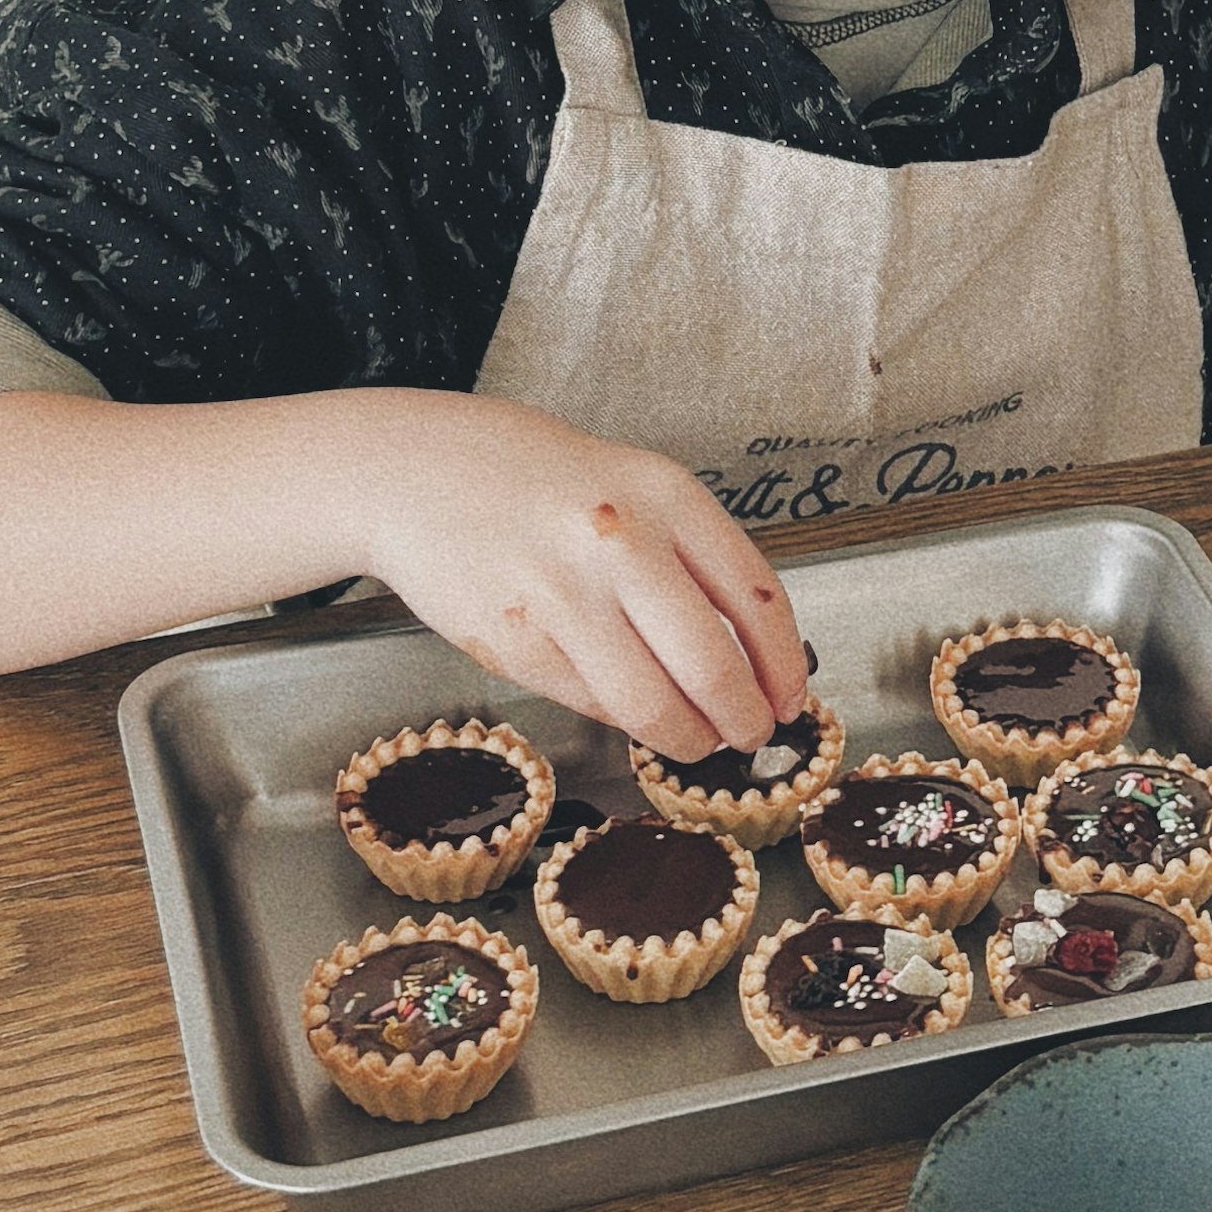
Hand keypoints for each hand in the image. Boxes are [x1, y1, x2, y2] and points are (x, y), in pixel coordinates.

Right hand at [329, 390, 809, 762]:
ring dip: (687, 738)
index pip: (757, 596)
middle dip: (743, 718)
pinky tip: (629, 709)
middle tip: (750, 734)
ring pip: (651, 703)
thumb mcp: (632, 487)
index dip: (783, 664)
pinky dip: (619, 718)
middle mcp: (620, 540)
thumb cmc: (540, 482)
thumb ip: (690, 557)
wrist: (420, 472)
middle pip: (713, 664)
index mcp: (665, 493)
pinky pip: (591, 702)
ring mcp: (562, 595)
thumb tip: (754, 655)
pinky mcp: (515, 642)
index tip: (792, 696)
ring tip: (697, 739)